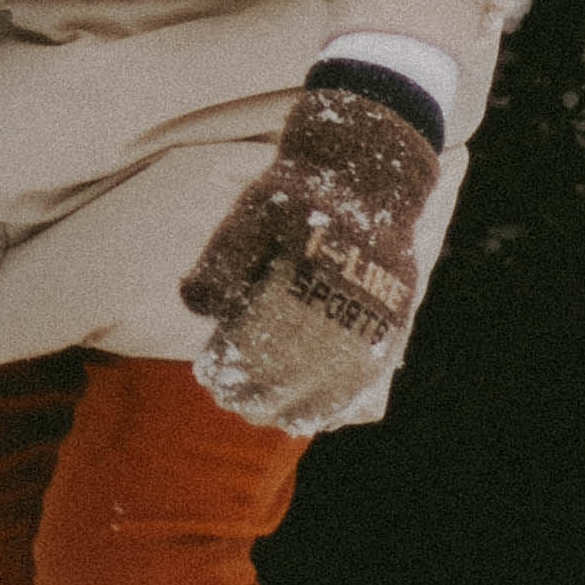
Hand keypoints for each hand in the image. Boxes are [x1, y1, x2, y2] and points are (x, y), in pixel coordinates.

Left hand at [180, 84, 440, 432]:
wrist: (368, 171)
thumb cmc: (299, 192)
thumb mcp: (252, 212)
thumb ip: (221, 259)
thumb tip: (194, 306)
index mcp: (300, 285)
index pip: (258, 350)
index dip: (230, 370)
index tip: (210, 376)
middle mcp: (339, 310)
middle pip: (290, 379)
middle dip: (256, 394)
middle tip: (233, 399)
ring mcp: (370, 323)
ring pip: (330, 390)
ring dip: (295, 406)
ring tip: (270, 412)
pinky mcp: (390, 325)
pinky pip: (365, 380)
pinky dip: (337, 402)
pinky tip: (314, 413)